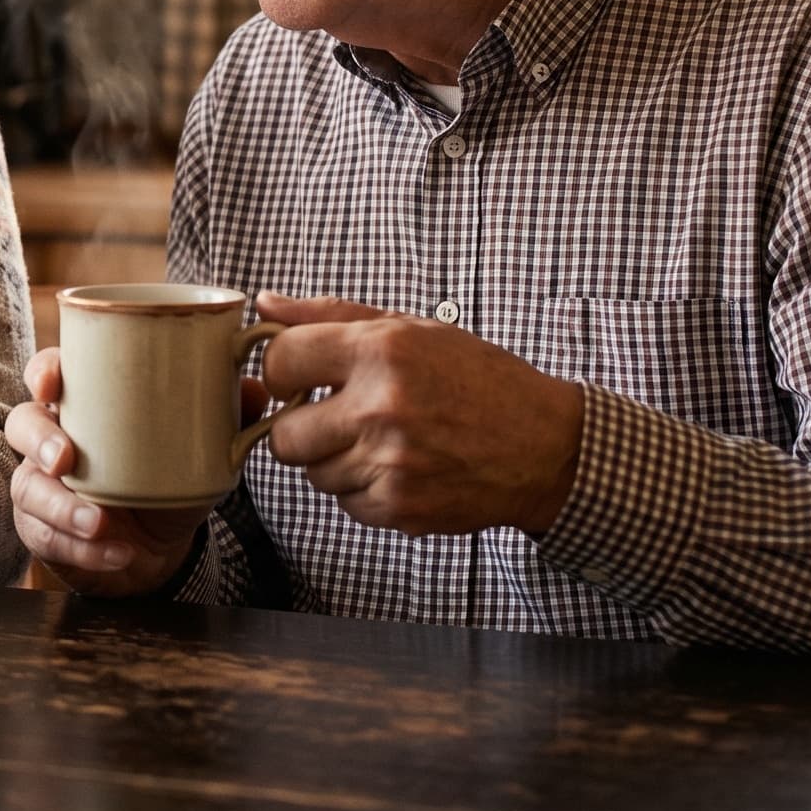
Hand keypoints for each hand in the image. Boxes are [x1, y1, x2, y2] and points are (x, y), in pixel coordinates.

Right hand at [4, 348, 261, 596]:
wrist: (159, 549)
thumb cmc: (167, 481)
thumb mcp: (201, 451)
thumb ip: (226, 416)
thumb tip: (255, 387)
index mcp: (84, 406)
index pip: (48, 373)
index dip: (43, 372)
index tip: (52, 384)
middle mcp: (53, 439)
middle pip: (21, 424)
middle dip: (39, 440)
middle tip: (65, 459)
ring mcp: (42, 486)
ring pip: (28, 488)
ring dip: (62, 508)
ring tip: (100, 523)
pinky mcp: (42, 530)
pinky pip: (46, 537)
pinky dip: (83, 549)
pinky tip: (117, 553)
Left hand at [254, 293, 584, 535]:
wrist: (545, 446)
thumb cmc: (479, 381)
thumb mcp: (413, 329)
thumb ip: (331, 315)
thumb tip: (265, 303)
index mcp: (381, 352)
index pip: (280, 360)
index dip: (282, 369)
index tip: (297, 376)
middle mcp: (381, 408)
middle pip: (283, 435)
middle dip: (301, 426)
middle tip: (337, 416)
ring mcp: (390, 464)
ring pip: (312, 473)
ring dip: (334, 460)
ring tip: (381, 440)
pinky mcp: (400, 508)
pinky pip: (345, 503)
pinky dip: (362, 489)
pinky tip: (399, 467)